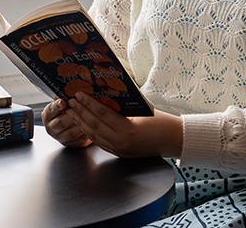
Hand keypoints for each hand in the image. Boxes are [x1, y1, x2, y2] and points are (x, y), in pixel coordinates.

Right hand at [42, 98, 91, 147]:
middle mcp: (51, 127)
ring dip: (80, 125)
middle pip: (60, 123)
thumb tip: (74, 86)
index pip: (51, 110)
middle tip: (80, 109)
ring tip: (89, 117)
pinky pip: (79, 141)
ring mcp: (61, 137)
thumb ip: (66, 97)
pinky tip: (93, 127)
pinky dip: (86, 133)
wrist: (70, 123)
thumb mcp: (64, 102)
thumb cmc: (68, 108)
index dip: (57, 106)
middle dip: (71, 115)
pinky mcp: (71, 144)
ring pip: (71, 133)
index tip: (63, 102)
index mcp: (48, 115)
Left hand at [65, 92, 182, 158]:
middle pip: (95, 126)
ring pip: (95, 136)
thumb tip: (104, 92)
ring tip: (72, 112)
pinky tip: (84, 124)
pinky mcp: (120, 154)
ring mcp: (120, 150)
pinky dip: (90, 132)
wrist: (174, 140)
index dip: (89, 104)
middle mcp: (121, 143)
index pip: (102, 115)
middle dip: (81, 113)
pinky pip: (101, 142)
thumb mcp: (142, 109)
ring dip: (82, 123)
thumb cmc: (162, 121)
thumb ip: (123, 104)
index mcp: (127, 130)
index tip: (79, 95)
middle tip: (71, 102)